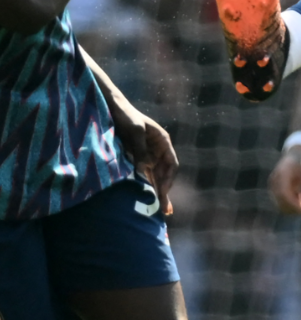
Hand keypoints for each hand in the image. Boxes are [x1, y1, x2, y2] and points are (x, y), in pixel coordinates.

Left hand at [110, 98, 177, 215]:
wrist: (110, 107)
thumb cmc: (125, 116)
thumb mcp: (134, 131)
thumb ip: (140, 150)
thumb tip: (144, 171)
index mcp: (162, 141)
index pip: (171, 164)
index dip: (168, 180)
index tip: (162, 194)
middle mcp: (156, 150)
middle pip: (164, 174)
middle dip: (164, 191)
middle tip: (164, 211)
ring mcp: (146, 155)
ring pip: (154, 177)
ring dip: (155, 192)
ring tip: (157, 211)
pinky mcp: (134, 158)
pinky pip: (142, 175)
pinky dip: (144, 187)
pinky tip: (143, 198)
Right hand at [268, 146, 300, 213]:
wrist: (296, 153)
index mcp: (282, 175)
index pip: (284, 196)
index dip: (296, 206)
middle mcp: (275, 182)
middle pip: (282, 204)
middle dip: (296, 209)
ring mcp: (274, 186)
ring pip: (281, 205)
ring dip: (294, 207)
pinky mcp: (276, 190)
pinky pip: (282, 202)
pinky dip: (292, 203)